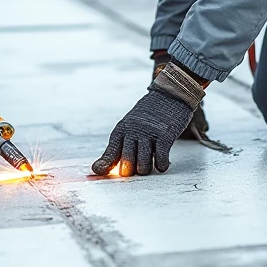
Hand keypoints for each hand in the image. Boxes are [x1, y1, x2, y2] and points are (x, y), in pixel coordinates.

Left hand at [92, 60, 205, 176]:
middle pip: (127, 163)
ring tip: (151, 164)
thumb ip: (116, 149)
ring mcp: (149, 133)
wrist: (169, 94)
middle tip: (137, 167)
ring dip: (147, 170)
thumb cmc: (148, 116)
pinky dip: (161, 166)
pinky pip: (160, 159)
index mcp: (122, 129)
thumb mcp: (129, 127)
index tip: (98, 172)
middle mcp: (133, 131)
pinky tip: (162, 164)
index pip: (110, 153)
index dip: (105, 166)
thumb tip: (97, 169)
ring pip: (143, 165)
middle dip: (131, 172)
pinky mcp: (165, 134)